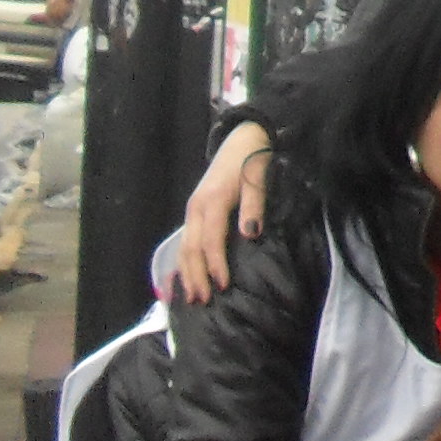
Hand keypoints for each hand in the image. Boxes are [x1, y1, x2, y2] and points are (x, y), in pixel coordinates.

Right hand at [176, 124, 272, 302]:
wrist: (242, 138)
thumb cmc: (252, 159)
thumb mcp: (257, 179)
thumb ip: (253, 206)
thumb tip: (250, 234)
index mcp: (211, 202)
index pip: (211, 241)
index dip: (215, 265)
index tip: (223, 286)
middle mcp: (196, 209)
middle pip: (191, 249)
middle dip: (195, 276)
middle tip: (202, 301)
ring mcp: (192, 211)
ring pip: (184, 247)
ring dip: (186, 273)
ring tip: (190, 297)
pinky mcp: (194, 212)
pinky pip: (185, 241)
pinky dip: (183, 262)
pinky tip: (183, 278)